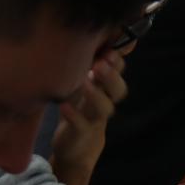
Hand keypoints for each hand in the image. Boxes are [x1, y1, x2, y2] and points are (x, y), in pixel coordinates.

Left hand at [50, 49, 127, 184]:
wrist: (77, 147)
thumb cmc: (79, 108)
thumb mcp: (84, 85)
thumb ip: (90, 65)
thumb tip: (94, 37)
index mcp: (106, 87)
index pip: (119, 71)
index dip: (117, 60)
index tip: (108, 49)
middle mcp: (105, 102)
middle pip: (119, 90)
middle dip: (111, 76)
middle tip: (100, 63)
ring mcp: (95, 119)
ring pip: (104, 108)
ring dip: (96, 94)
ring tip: (84, 82)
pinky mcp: (81, 134)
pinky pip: (81, 124)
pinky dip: (73, 115)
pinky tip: (64, 105)